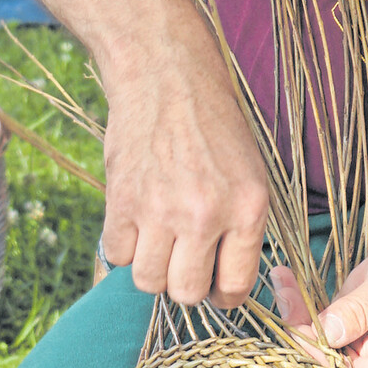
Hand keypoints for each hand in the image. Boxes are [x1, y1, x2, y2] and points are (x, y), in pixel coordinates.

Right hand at [100, 41, 268, 307]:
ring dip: (152, 269)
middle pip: (187, 293)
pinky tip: (136, 222)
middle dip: (184, 285)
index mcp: (247, 208)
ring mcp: (160, 209)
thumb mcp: (248, 175)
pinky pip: (118, 256)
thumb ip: (240, 232)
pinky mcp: (122, 200)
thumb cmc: (213, 127)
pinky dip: (124, 246)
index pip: (234, 287)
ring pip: (149, 282)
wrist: (165, 73)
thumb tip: (219, 287)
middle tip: (183, 260)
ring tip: (158, 240)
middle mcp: (205, 214)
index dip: (222, 294)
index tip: (214, 283)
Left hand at [269, 226, 367, 367]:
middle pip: (328, 365)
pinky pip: (321, 326)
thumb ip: (359, 311)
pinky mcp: (351, 329)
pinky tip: (285, 282)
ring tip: (281, 282)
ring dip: (296, 316)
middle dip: (300, 332)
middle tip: (283, 294)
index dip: (320, 359)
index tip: (298, 327)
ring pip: (319, 344)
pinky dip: (302, 307)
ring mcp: (363, 348)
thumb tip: (326, 333)